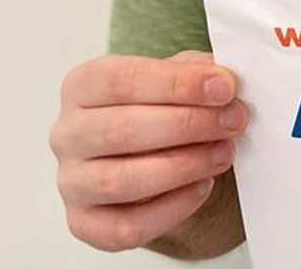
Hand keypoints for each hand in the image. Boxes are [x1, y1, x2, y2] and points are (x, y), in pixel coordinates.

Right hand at [49, 50, 248, 251]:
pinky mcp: (85, 223)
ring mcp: (72, 182)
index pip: (120, 80)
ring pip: (121, 180)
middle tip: (233, 121)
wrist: (150, 160)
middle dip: (187, 124)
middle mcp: (67, 134)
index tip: (224, 87)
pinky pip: (126, 226)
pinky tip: (201, 187)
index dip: (176, 83)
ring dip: (183, 166)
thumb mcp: (176, 80)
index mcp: (81, 87)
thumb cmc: (159, 112)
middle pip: (120, 129)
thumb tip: (223, 80)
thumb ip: (196, 73)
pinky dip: (172, 208)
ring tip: (223, 154)